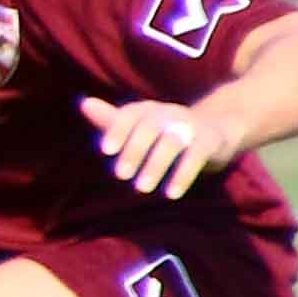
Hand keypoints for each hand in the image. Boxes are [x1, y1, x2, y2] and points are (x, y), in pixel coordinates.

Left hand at [82, 94, 224, 199]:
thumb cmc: (164, 133)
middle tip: (120, 176)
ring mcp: (191, 126)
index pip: (130, 115)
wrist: (215, 133)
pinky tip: (171, 193)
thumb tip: (83, 103)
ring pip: (172, 143)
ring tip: (141, 189)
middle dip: (134, 151)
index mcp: (147, 109)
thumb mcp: (138, 127)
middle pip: (150, 128)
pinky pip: (196, 157)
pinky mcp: (210, 141)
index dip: (118, 130)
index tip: (105, 151)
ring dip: (155, 166)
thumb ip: (111, 120)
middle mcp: (168, 113)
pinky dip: (182, 175)